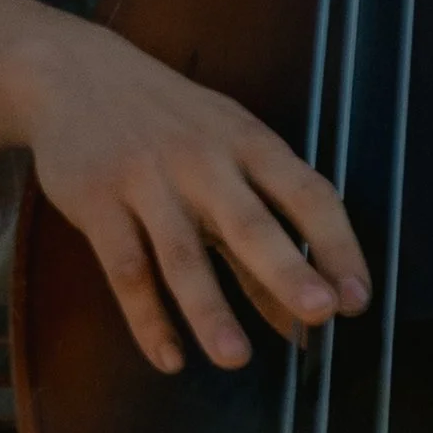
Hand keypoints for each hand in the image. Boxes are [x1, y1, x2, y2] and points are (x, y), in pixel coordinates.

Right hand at [9, 12, 368, 375]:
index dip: (337, 245)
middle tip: (319, 313)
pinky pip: (125, 268)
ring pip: (182, 255)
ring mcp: (146, 181)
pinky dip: (146, 317)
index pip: (306, 194)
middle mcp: (201, 160)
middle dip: (286, 269)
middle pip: (249, 223)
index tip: (358, 298)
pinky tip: (170, 357)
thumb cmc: (170, 123)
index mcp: (247, 143)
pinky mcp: (97, 202)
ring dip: (210, 309)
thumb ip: (265, 230)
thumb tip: (305, 314)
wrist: (74, 73)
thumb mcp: (226, 154)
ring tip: (236, 359)